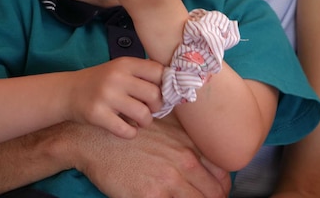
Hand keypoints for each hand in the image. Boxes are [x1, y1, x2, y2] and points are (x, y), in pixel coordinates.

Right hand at [67, 58, 163, 138]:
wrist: (68, 92)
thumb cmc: (102, 81)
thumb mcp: (120, 69)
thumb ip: (143, 73)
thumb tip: (174, 86)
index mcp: (125, 64)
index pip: (158, 71)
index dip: (165, 84)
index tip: (162, 92)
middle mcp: (116, 78)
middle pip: (154, 94)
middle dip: (158, 106)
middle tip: (152, 109)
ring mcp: (106, 96)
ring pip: (143, 113)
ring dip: (146, 121)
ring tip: (141, 120)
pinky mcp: (97, 115)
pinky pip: (125, 130)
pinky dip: (132, 133)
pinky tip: (129, 130)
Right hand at [74, 115, 230, 197]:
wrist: (97, 138)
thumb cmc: (134, 132)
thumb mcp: (169, 128)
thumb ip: (190, 141)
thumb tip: (209, 152)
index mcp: (191, 147)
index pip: (222, 175)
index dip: (222, 188)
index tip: (218, 193)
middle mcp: (184, 163)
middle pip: (214, 193)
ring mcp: (167, 181)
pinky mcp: (149, 196)